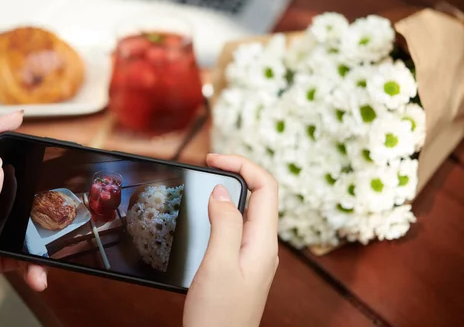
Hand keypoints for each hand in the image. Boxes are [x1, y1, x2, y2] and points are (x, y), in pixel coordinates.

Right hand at [184, 154, 278, 326]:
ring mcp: (252, 256)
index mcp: (263, 243)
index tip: (213, 159)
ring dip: (228, 191)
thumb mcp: (218, 264)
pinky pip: (236, 228)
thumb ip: (224, 223)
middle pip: (258, 195)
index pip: (266, 187)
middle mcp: (262, 246)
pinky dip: (221, 212)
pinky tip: (204, 214)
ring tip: (204, 182)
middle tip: (207, 166)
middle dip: (235, 173)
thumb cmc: (218, 315)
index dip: (242, 164)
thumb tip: (222, 191)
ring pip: (246, 211)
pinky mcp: (239, 264)